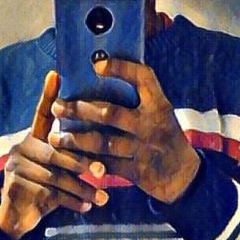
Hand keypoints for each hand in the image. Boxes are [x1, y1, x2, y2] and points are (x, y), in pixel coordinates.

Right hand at [0, 70, 108, 239]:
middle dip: (82, 162)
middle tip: (103, 170)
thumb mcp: (57, 167)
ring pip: (56, 176)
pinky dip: (71, 201)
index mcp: (33, 138)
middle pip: (56, 151)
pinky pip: (50, 194)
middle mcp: (23, 148)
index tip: (56, 74)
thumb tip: (102, 139)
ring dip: (82, 188)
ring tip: (102, 197)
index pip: (42, 113)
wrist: (19, 216)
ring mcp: (17, 167)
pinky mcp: (16, 187)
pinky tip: (87, 207)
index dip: (48, 95)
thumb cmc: (46, 187)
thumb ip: (70, 152)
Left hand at [49, 58, 199, 203]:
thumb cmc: (164, 136)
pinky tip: (69, 158)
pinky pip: (105, 165)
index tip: (96, 64)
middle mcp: (152, 124)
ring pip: (102, 142)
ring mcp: (144, 149)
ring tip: (54, 136)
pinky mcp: (137, 171)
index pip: (143, 78)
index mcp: (159, 104)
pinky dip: (86, 162)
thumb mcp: (160, 113)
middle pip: (110, 113)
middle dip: (80, 110)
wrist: (184, 176)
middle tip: (57, 106)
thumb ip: (139, 100)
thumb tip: (101, 76)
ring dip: (75, 139)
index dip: (121, 68)